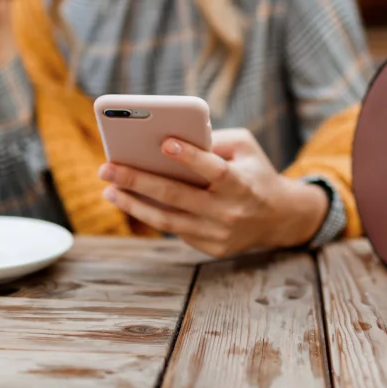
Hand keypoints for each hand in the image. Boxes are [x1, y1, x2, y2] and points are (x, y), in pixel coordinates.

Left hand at [98, 128, 329, 258]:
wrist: (279, 217)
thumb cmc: (254, 173)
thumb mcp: (245, 148)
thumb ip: (214, 140)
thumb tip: (170, 139)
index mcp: (241, 183)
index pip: (213, 170)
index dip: (190, 157)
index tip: (164, 141)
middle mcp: (229, 211)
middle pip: (177, 195)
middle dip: (137, 180)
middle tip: (107, 167)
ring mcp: (219, 234)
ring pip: (168, 220)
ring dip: (133, 204)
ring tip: (109, 189)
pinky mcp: (212, 248)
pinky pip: (175, 230)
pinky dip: (150, 215)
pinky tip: (130, 201)